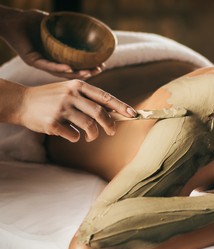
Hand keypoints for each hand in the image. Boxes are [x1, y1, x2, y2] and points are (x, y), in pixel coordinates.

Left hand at [1, 8, 102, 78]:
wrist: (10, 19)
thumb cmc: (29, 19)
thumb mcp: (53, 23)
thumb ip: (67, 26)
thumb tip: (86, 25)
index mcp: (55, 56)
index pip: (75, 65)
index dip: (88, 66)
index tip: (102, 65)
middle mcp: (49, 62)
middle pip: (71, 72)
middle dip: (87, 72)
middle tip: (100, 70)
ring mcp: (41, 62)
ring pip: (61, 73)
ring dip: (76, 74)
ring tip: (89, 72)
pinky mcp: (32, 60)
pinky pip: (47, 66)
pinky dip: (58, 68)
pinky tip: (69, 68)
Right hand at [18, 79, 135, 141]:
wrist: (21, 102)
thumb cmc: (51, 98)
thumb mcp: (69, 90)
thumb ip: (88, 98)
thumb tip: (113, 110)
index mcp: (77, 85)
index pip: (105, 97)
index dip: (121, 106)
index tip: (133, 114)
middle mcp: (71, 95)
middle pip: (99, 112)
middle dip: (109, 124)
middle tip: (112, 131)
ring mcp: (61, 108)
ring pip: (89, 126)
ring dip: (93, 134)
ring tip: (90, 136)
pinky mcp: (53, 123)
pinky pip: (73, 135)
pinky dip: (76, 137)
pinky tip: (71, 134)